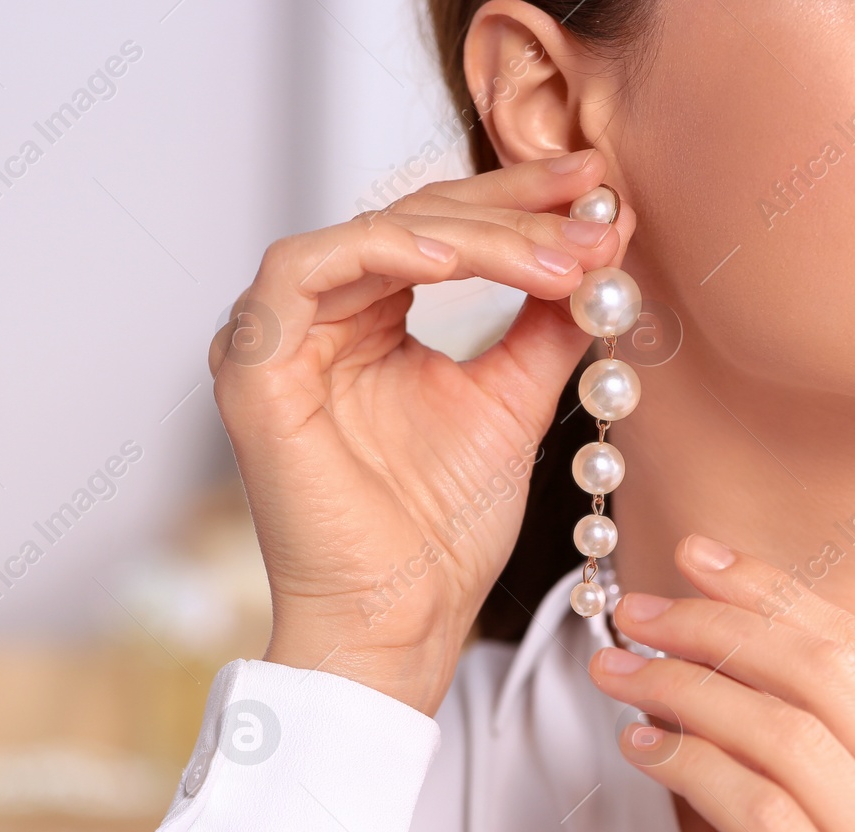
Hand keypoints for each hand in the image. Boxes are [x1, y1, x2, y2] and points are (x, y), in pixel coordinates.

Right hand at [214, 151, 634, 712]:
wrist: (400, 620)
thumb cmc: (441, 533)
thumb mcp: (513, 401)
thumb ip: (546, 322)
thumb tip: (603, 245)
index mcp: (364, 323)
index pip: (442, 231)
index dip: (520, 202)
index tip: (600, 188)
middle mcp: (316, 321)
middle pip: (411, 219)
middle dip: (512, 210)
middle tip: (595, 213)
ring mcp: (276, 339)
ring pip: (373, 236)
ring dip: (472, 237)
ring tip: (560, 260)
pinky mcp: (251, 366)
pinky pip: (306, 271)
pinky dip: (381, 253)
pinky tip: (456, 263)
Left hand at [587, 535, 854, 831]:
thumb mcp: (836, 821)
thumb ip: (806, 733)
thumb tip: (707, 626)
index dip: (774, 591)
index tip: (693, 555)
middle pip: (828, 677)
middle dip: (719, 628)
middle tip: (636, 612)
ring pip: (789, 736)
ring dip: (686, 690)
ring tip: (616, 673)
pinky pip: (761, 814)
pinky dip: (688, 765)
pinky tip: (639, 748)